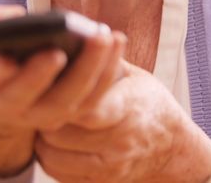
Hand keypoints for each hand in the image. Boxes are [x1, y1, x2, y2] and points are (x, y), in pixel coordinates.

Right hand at [0, 5, 125, 174]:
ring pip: (65, 103)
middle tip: (59, 50)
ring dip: (88, 71)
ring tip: (101, 36)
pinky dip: (106, 73)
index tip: (6, 60)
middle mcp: (4, 108)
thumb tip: (17, 16)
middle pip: (26, 97)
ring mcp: (36, 116)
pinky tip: (115, 42)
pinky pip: (90, 100)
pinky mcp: (64, 114)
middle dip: (42, 74)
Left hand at [34, 62, 210, 182]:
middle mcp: (119, 142)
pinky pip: (59, 174)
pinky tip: (54, 140)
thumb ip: (104, 64)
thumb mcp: (135, 76)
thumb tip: (70, 40)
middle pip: (60, 132)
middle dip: (44, 114)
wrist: (173, 149)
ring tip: (44, 119)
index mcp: (129, 108)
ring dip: (43, 138)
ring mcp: (109, 167)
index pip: (87, 106)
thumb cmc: (149, 105)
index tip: (48, 80)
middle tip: (37, 98)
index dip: (61, 94)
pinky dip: (50, 156)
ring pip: (53, 155)